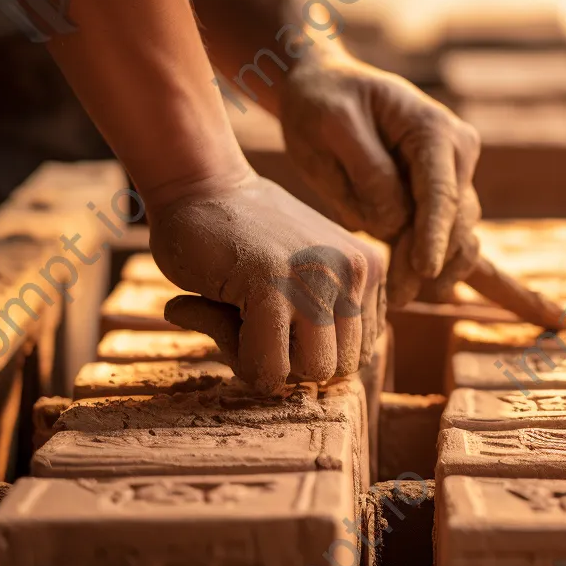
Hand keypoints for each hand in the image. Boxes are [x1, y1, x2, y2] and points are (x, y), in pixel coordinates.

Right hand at [148, 170, 385, 394]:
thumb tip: (304, 383)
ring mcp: (321, 277)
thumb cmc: (240, 235)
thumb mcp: (296, 280)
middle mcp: (356, 272)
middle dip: (293, 363)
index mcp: (368, 271)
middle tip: (251, 326)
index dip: (311, 352)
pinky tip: (211, 313)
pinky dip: (236, 359)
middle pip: (341, 369)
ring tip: (237, 322)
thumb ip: (313, 325)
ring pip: (312, 373)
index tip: (274, 321)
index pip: (359, 353)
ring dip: (268, 363)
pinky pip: (268, 369)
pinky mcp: (275, 286)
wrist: (198, 182)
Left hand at [277, 49, 481, 306]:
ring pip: (457, 237)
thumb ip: (366, 169)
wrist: (324, 91)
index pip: (441, 191)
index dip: (434, 235)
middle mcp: (455, 154)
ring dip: (433, 270)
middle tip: (393, 299)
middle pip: (457, 221)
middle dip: (429, 262)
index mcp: (435, 129)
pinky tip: (414, 289)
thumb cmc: (324, 102)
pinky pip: (445, 240)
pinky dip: (431, 266)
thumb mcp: (332, 123)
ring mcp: (450, 178)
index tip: (424, 271)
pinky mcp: (435, 201)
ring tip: (395, 298)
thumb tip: (395, 221)